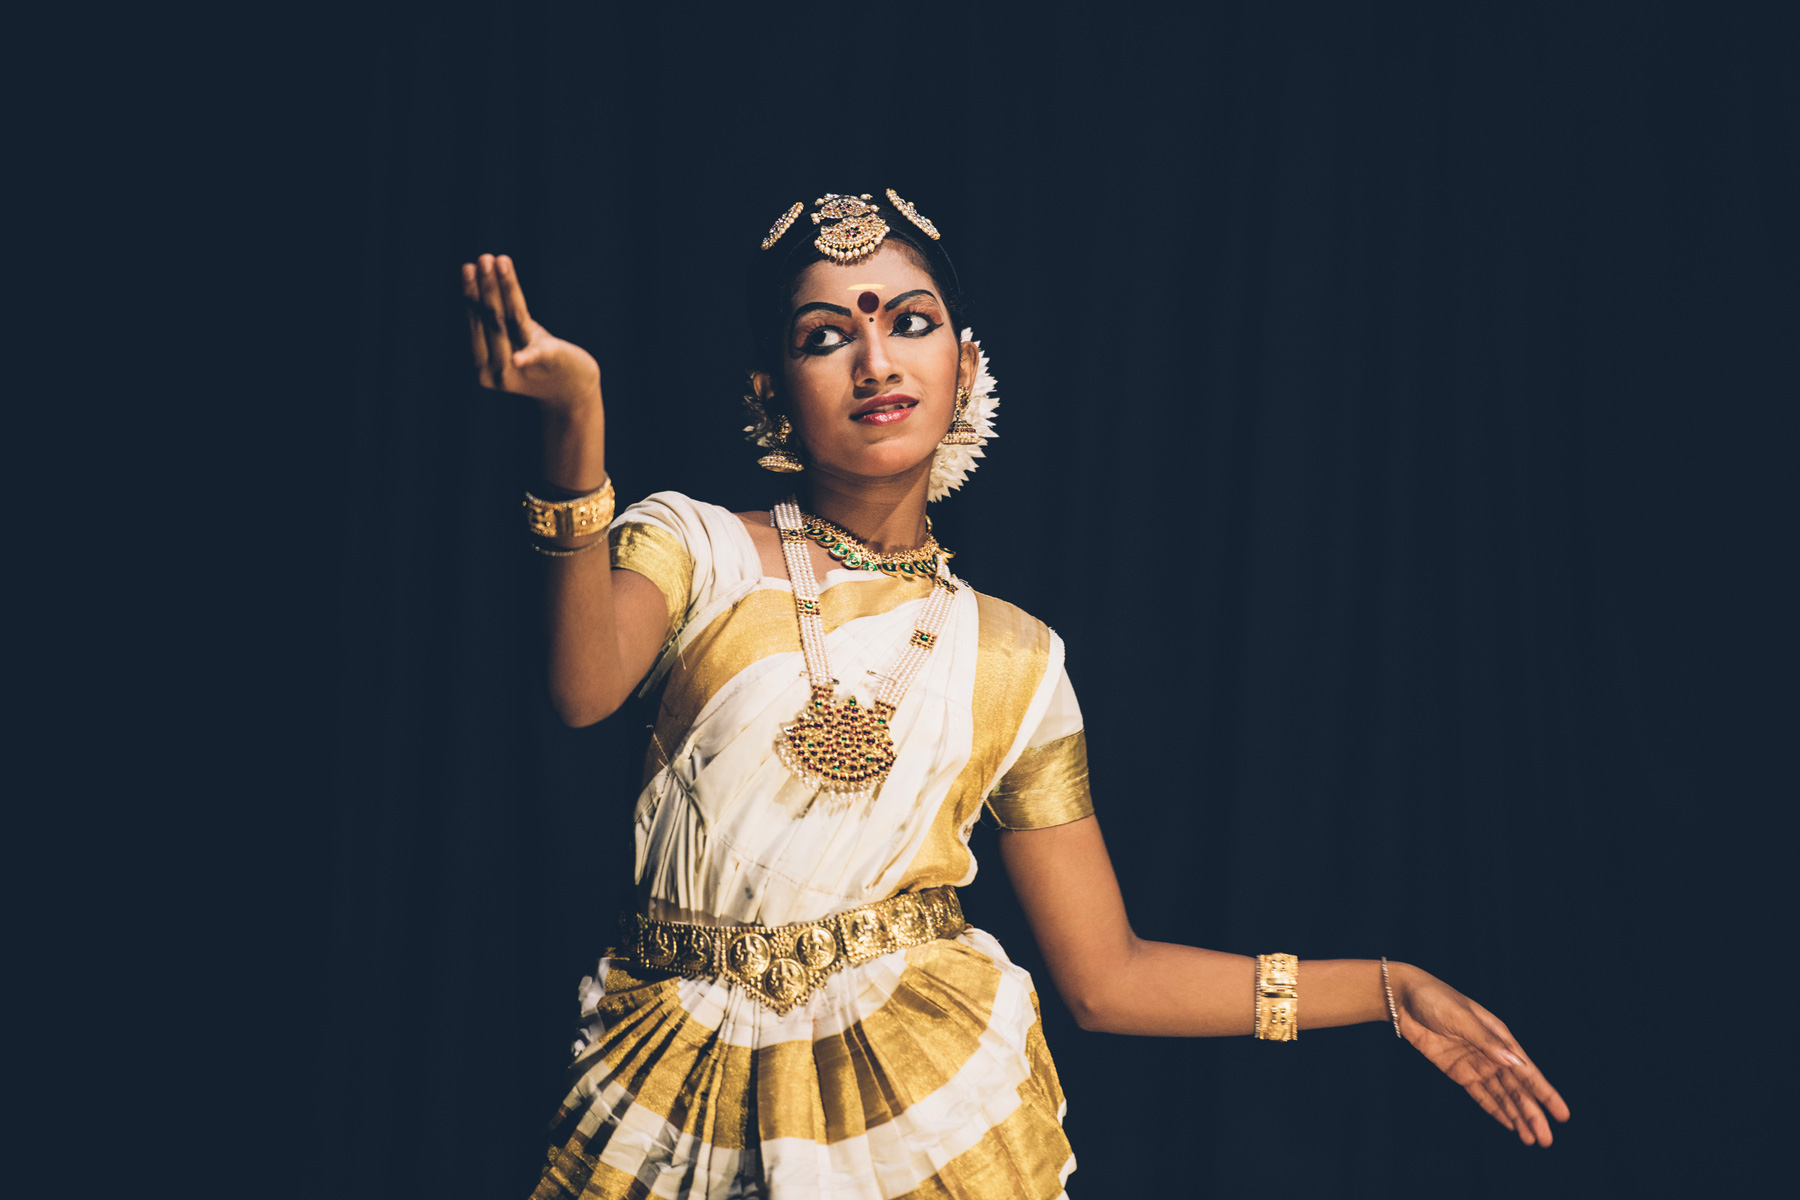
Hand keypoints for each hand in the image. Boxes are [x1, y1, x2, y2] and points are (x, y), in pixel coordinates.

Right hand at [461, 254, 600, 411]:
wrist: (570, 389)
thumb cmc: (536, 359)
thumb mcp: (510, 340)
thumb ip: (493, 323)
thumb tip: (476, 285)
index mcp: (483, 366)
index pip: (476, 323)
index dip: (472, 294)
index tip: (469, 266)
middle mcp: (499, 371)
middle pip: (492, 320)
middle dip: (487, 287)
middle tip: (483, 259)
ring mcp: (523, 370)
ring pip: (511, 321)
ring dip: (503, 289)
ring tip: (498, 261)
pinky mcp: (550, 364)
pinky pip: (538, 356)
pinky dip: (529, 357)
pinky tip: (519, 358)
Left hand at [1394, 964, 1570, 1145]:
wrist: (1404, 998)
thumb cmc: (1435, 999)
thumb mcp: (1460, 1017)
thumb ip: (1485, 1040)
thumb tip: (1514, 1062)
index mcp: (1500, 1037)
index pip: (1527, 1071)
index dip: (1545, 1093)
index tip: (1562, 1114)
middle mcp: (1492, 1053)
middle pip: (1517, 1089)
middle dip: (1532, 1114)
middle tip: (1546, 1140)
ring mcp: (1476, 1064)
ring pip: (1502, 1096)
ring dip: (1517, 1117)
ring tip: (1531, 1140)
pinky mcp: (1458, 1071)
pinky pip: (1480, 1095)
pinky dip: (1495, 1110)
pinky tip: (1509, 1125)